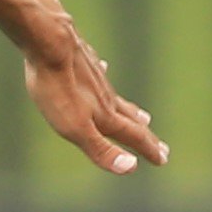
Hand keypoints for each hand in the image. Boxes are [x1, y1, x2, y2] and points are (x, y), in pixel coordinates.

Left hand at [20, 18, 166, 175]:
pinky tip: (102, 67)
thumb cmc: (58, 89)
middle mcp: (106, 97)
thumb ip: (101, 149)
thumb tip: (131, 167)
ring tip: (142, 116)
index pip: (134, 137)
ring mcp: (95, 77)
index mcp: (105, 116)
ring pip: (116, 98)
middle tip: (163, 147)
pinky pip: (97, 71)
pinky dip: (103, 76)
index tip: (164, 160)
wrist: (48, 44)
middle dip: (146, 136)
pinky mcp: (81, 59)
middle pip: (130, 119)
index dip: (149, 150)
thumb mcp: (76, 128)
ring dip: (130, 110)